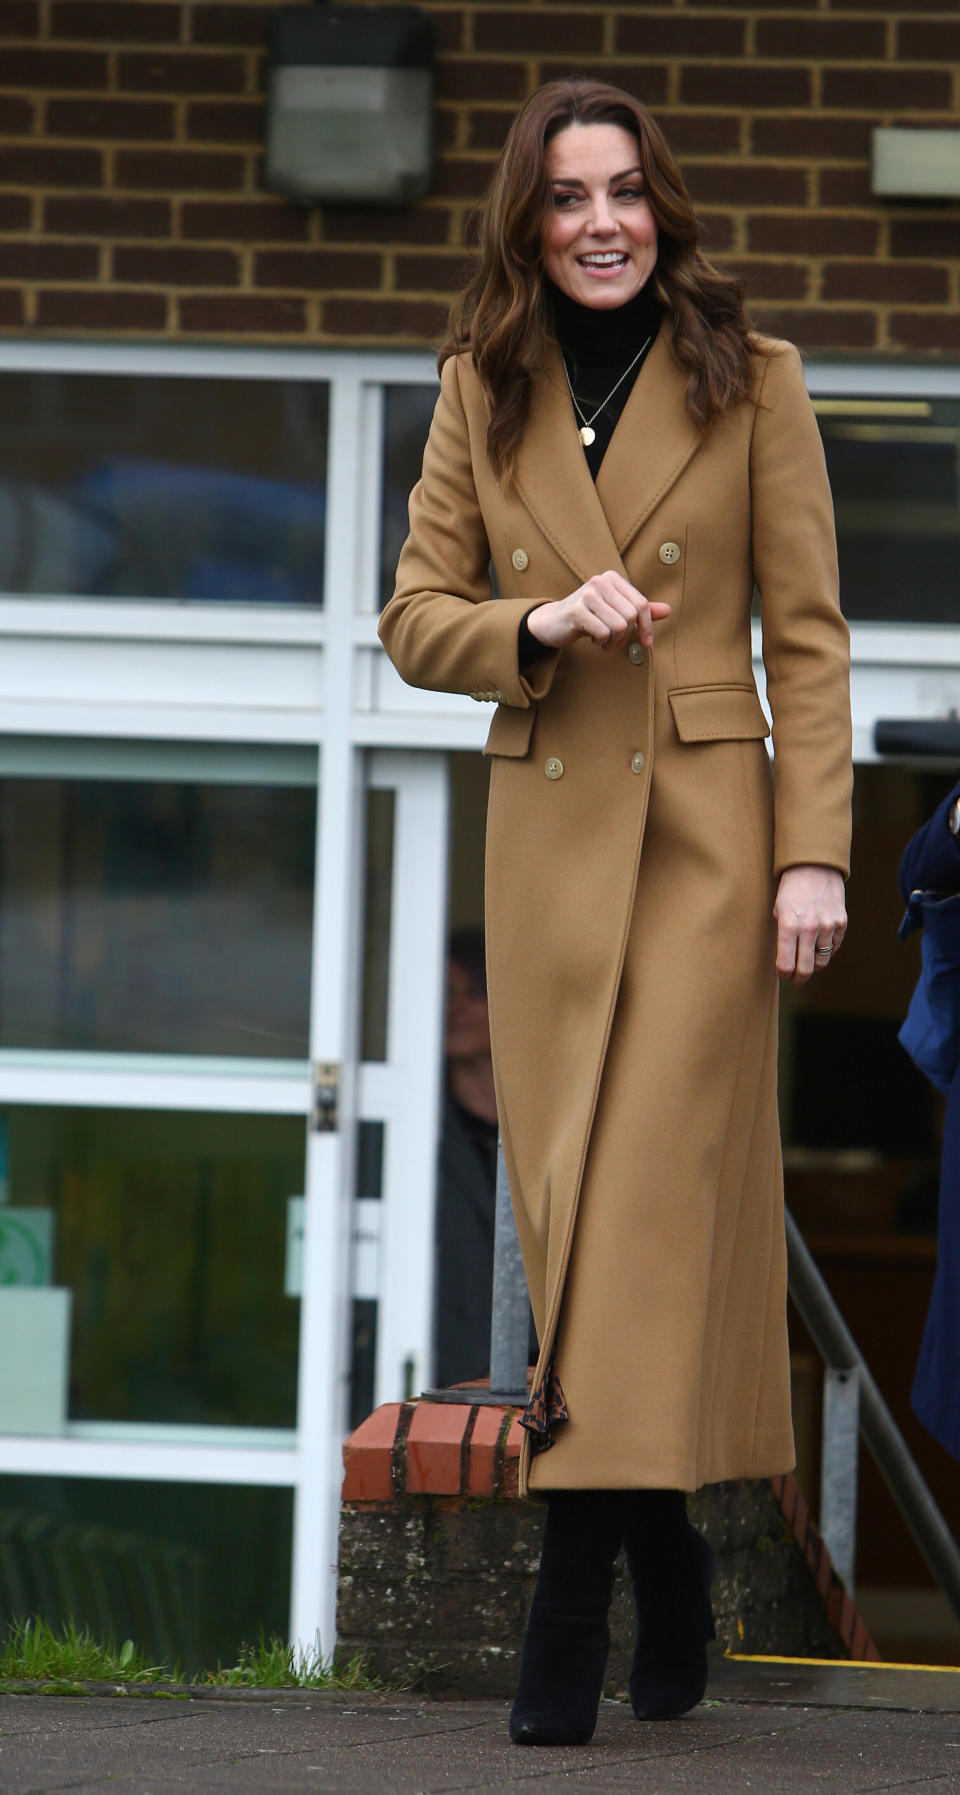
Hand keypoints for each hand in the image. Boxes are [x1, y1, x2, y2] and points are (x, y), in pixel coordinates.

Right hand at [526, 571, 670, 652]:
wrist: (553, 622)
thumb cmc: (587, 616)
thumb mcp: (615, 610)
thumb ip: (639, 610)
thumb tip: (668, 610)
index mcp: (612, 578)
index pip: (642, 604)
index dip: (647, 626)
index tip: (647, 643)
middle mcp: (600, 581)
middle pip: (631, 616)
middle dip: (626, 636)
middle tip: (614, 641)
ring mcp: (587, 595)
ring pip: (619, 626)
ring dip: (613, 641)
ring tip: (602, 640)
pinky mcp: (576, 610)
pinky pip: (603, 633)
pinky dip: (601, 642)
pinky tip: (593, 638)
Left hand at [774, 865, 846, 984]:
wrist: (815, 866)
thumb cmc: (792, 888)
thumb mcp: (778, 909)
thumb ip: (782, 934)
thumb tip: (785, 957)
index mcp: (788, 925)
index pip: (785, 964)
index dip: (783, 974)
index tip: (782, 974)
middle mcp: (809, 928)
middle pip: (805, 969)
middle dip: (798, 978)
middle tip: (795, 979)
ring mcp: (828, 926)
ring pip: (821, 961)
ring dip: (813, 965)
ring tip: (806, 963)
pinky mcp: (841, 923)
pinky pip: (834, 948)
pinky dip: (826, 951)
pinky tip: (818, 946)